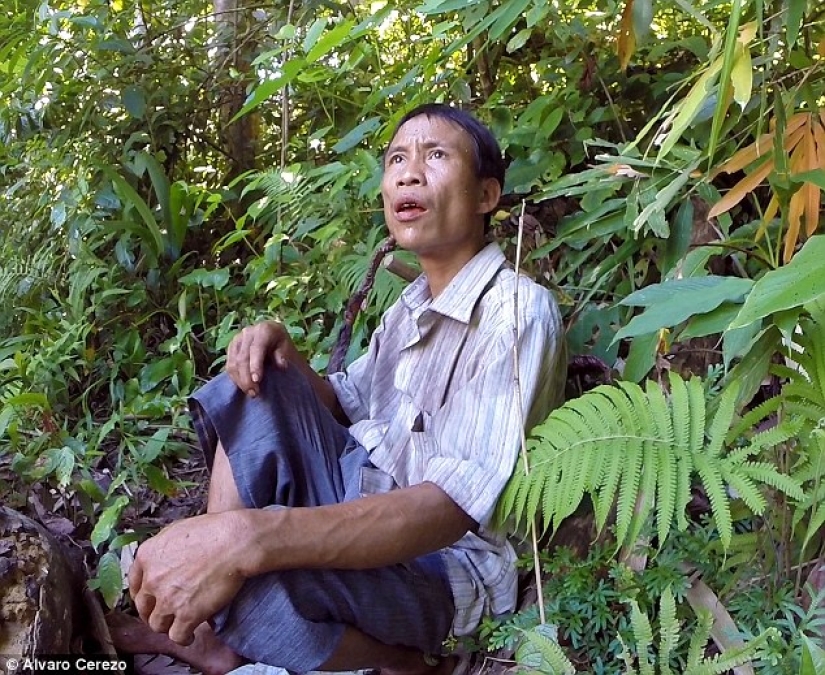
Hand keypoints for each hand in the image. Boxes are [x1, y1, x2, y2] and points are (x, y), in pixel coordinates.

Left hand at [128, 512, 248, 644]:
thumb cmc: (214, 531)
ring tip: (177, 625)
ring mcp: (168, 599)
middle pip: (143, 606)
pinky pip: (177, 636)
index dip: (142, 593)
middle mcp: (152, 579)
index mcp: (147, 556)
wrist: (234, 543)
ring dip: (167, 625)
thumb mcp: (178, 530)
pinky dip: (183, 638)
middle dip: (152, 611)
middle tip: (164, 613)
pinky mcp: (186, 615)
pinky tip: (189, 635)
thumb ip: (163, 548)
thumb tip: (163, 559)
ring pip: (157, 624)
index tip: (149, 598)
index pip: (134, 582)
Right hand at [226, 321, 297, 395]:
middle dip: (247, 378)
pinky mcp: (231, 348)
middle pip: (242, 358)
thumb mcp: (285, 346)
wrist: (272, 335)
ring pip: (233, 363)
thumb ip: (282, 355)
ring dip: (240, 381)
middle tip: (254, 393)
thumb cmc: (280, 343)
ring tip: (250, 393)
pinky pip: (229, 365)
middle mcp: (247, 333)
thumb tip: (282, 365)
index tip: (257, 380)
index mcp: (263, 330)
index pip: (256, 349)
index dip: (255, 365)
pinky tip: (243, 386)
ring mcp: (237, 340)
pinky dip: (235, 378)